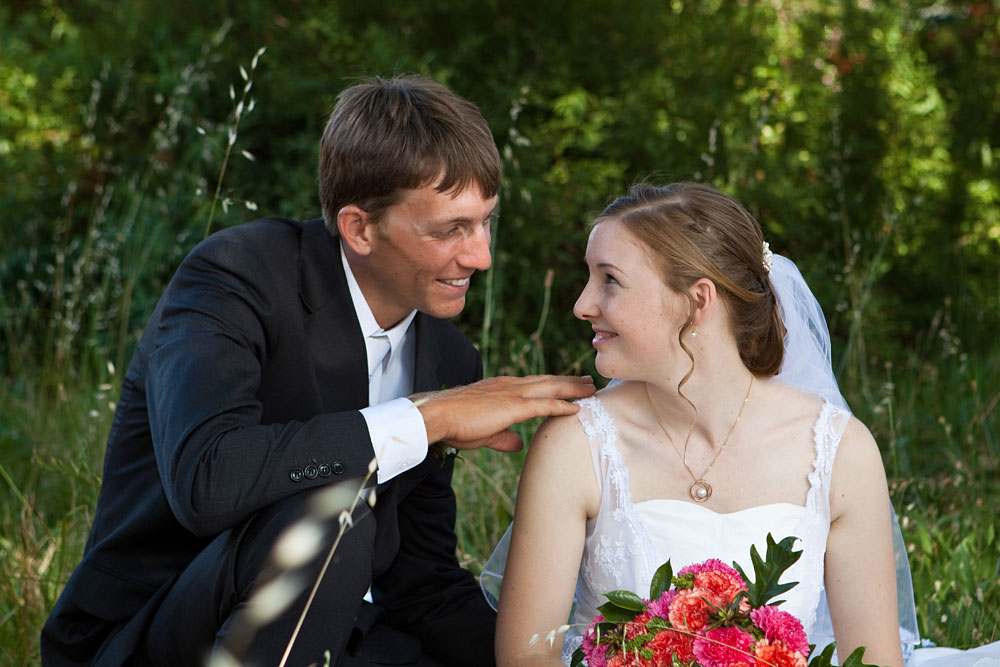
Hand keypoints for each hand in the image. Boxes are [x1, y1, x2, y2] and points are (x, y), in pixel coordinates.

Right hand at [411, 375, 595, 452]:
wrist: (438, 415)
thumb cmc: (455, 424)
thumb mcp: (485, 433)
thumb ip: (504, 438)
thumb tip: (519, 445)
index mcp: (502, 388)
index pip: (534, 385)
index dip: (553, 385)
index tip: (568, 385)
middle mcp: (510, 386)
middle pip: (547, 382)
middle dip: (569, 381)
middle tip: (589, 380)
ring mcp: (512, 393)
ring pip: (550, 388)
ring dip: (573, 388)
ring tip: (592, 388)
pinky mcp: (513, 406)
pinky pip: (544, 405)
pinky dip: (563, 406)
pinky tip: (578, 408)